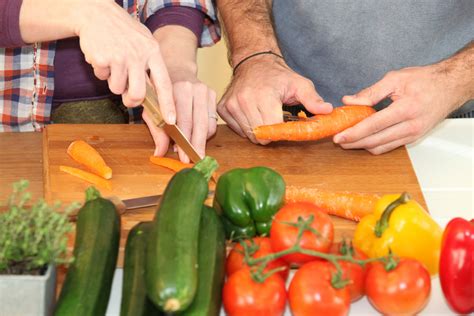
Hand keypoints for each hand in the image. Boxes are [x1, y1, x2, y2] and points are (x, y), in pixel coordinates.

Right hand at [76, 0, 174, 122]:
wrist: (96, 13)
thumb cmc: (123, 32)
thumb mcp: (144, 44)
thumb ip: (150, 67)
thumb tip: (154, 96)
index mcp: (153, 52)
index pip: (164, 84)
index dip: (168, 105)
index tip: (171, 121)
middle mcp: (139, 55)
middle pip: (138, 94)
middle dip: (131, 101)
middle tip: (127, 97)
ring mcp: (120, 56)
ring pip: (117, 88)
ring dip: (113, 81)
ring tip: (113, 64)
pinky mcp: (103, 58)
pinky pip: (102, 77)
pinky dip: (101, 71)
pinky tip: (103, 56)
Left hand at [144, 25, 217, 161]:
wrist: (176, 70)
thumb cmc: (161, 91)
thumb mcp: (153, 108)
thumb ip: (157, 131)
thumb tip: (159, 153)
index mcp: (176, 89)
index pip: (182, 120)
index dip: (183, 140)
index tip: (182, 156)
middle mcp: (194, 88)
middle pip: (198, 124)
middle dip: (195, 145)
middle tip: (192, 160)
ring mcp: (206, 91)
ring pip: (207, 124)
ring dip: (201, 141)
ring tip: (194, 153)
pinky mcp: (213, 95)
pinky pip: (212, 121)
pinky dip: (206, 133)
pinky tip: (197, 138)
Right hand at [218, 56, 332, 143]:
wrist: (254, 62)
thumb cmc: (278, 76)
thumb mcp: (300, 84)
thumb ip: (313, 99)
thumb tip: (328, 110)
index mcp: (264, 97)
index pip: (272, 130)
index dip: (281, 130)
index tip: (284, 123)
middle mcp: (243, 101)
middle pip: (260, 136)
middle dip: (270, 132)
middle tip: (275, 119)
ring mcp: (231, 105)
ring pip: (248, 135)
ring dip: (258, 130)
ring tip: (263, 114)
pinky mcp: (224, 109)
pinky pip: (237, 130)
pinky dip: (246, 126)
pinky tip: (252, 114)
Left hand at [334, 64, 466, 153]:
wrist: (451, 86)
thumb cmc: (425, 80)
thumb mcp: (395, 79)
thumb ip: (370, 92)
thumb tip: (349, 101)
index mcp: (406, 109)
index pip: (373, 125)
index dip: (353, 133)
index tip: (338, 136)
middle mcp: (411, 126)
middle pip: (375, 141)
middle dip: (353, 142)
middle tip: (337, 139)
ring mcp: (413, 135)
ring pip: (381, 148)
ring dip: (362, 146)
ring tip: (347, 140)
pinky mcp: (413, 139)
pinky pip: (389, 147)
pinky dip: (374, 145)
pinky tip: (363, 139)